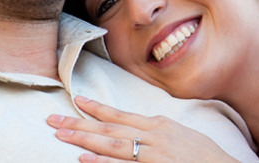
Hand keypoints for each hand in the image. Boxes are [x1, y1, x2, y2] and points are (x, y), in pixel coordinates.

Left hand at [48, 95, 241, 162]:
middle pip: (109, 128)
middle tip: (52, 120)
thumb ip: (158, 130)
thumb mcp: (182, 134)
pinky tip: (84, 160)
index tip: (76, 101)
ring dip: (84, 140)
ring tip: (61, 135)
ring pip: (112, 145)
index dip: (97, 109)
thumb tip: (138, 127)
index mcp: (159, 125)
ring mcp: (153, 155)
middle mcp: (154, 137)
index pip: (121, 115)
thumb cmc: (206, 156)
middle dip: (79, 124)